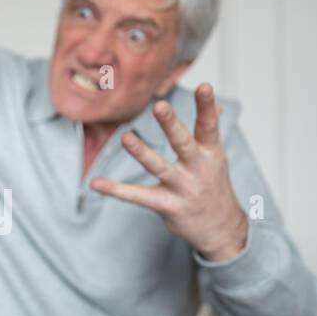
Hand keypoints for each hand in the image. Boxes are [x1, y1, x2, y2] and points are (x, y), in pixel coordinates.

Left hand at [90, 82, 248, 261]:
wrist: (220, 229)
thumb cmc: (214, 187)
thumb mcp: (216, 158)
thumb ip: (209, 132)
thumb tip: (217, 105)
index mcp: (210, 153)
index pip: (209, 126)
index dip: (207, 106)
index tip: (205, 86)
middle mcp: (197, 168)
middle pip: (183, 143)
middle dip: (171, 125)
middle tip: (159, 106)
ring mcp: (182, 188)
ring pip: (159, 167)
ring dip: (142, 153)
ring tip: (126, 138)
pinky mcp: (167, 206)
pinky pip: (138, 196)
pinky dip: (115, 190)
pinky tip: (96, 183)